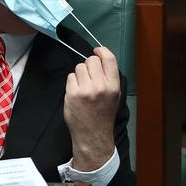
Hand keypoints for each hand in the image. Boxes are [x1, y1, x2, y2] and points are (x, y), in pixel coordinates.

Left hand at [63, 47, 120, 170]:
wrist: (93, 134)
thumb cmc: (103, 114)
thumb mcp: (114, 96)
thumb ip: (109, 77)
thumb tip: (100, 58)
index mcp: (113, 86)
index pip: (109, 58)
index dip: (101, 51)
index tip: (97, 51)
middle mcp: (100, 86)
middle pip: (91, 60)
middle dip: (89, 65)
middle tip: (89, 76)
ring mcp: (85, 90)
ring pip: (79, 67)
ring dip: (80, 74)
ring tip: (83, 86)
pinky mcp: (72, 94)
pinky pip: (70, 77)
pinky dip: (72, 82)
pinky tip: (76, 92)